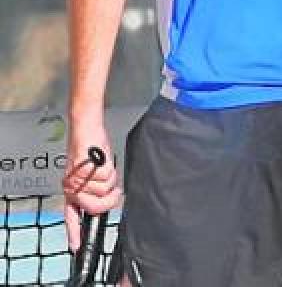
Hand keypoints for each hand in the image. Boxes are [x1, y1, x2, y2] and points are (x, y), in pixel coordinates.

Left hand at [62, 121, 120, 251]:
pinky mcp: (86, 170)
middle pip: (95, 207)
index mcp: (72, 191)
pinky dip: (110, 170)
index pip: (72, 217)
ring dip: (110, 180)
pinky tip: (102, 162)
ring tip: (103, 169)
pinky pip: (107, 179)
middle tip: (113, 190)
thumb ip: (97, 191)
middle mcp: (72, 188)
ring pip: (103, 192)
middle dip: (110, 199)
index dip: (75, 233)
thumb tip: (109, 202)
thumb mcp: (94, 175)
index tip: (77, 247)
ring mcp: (78, 180)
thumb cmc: (92, 151)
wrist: (87, 132)